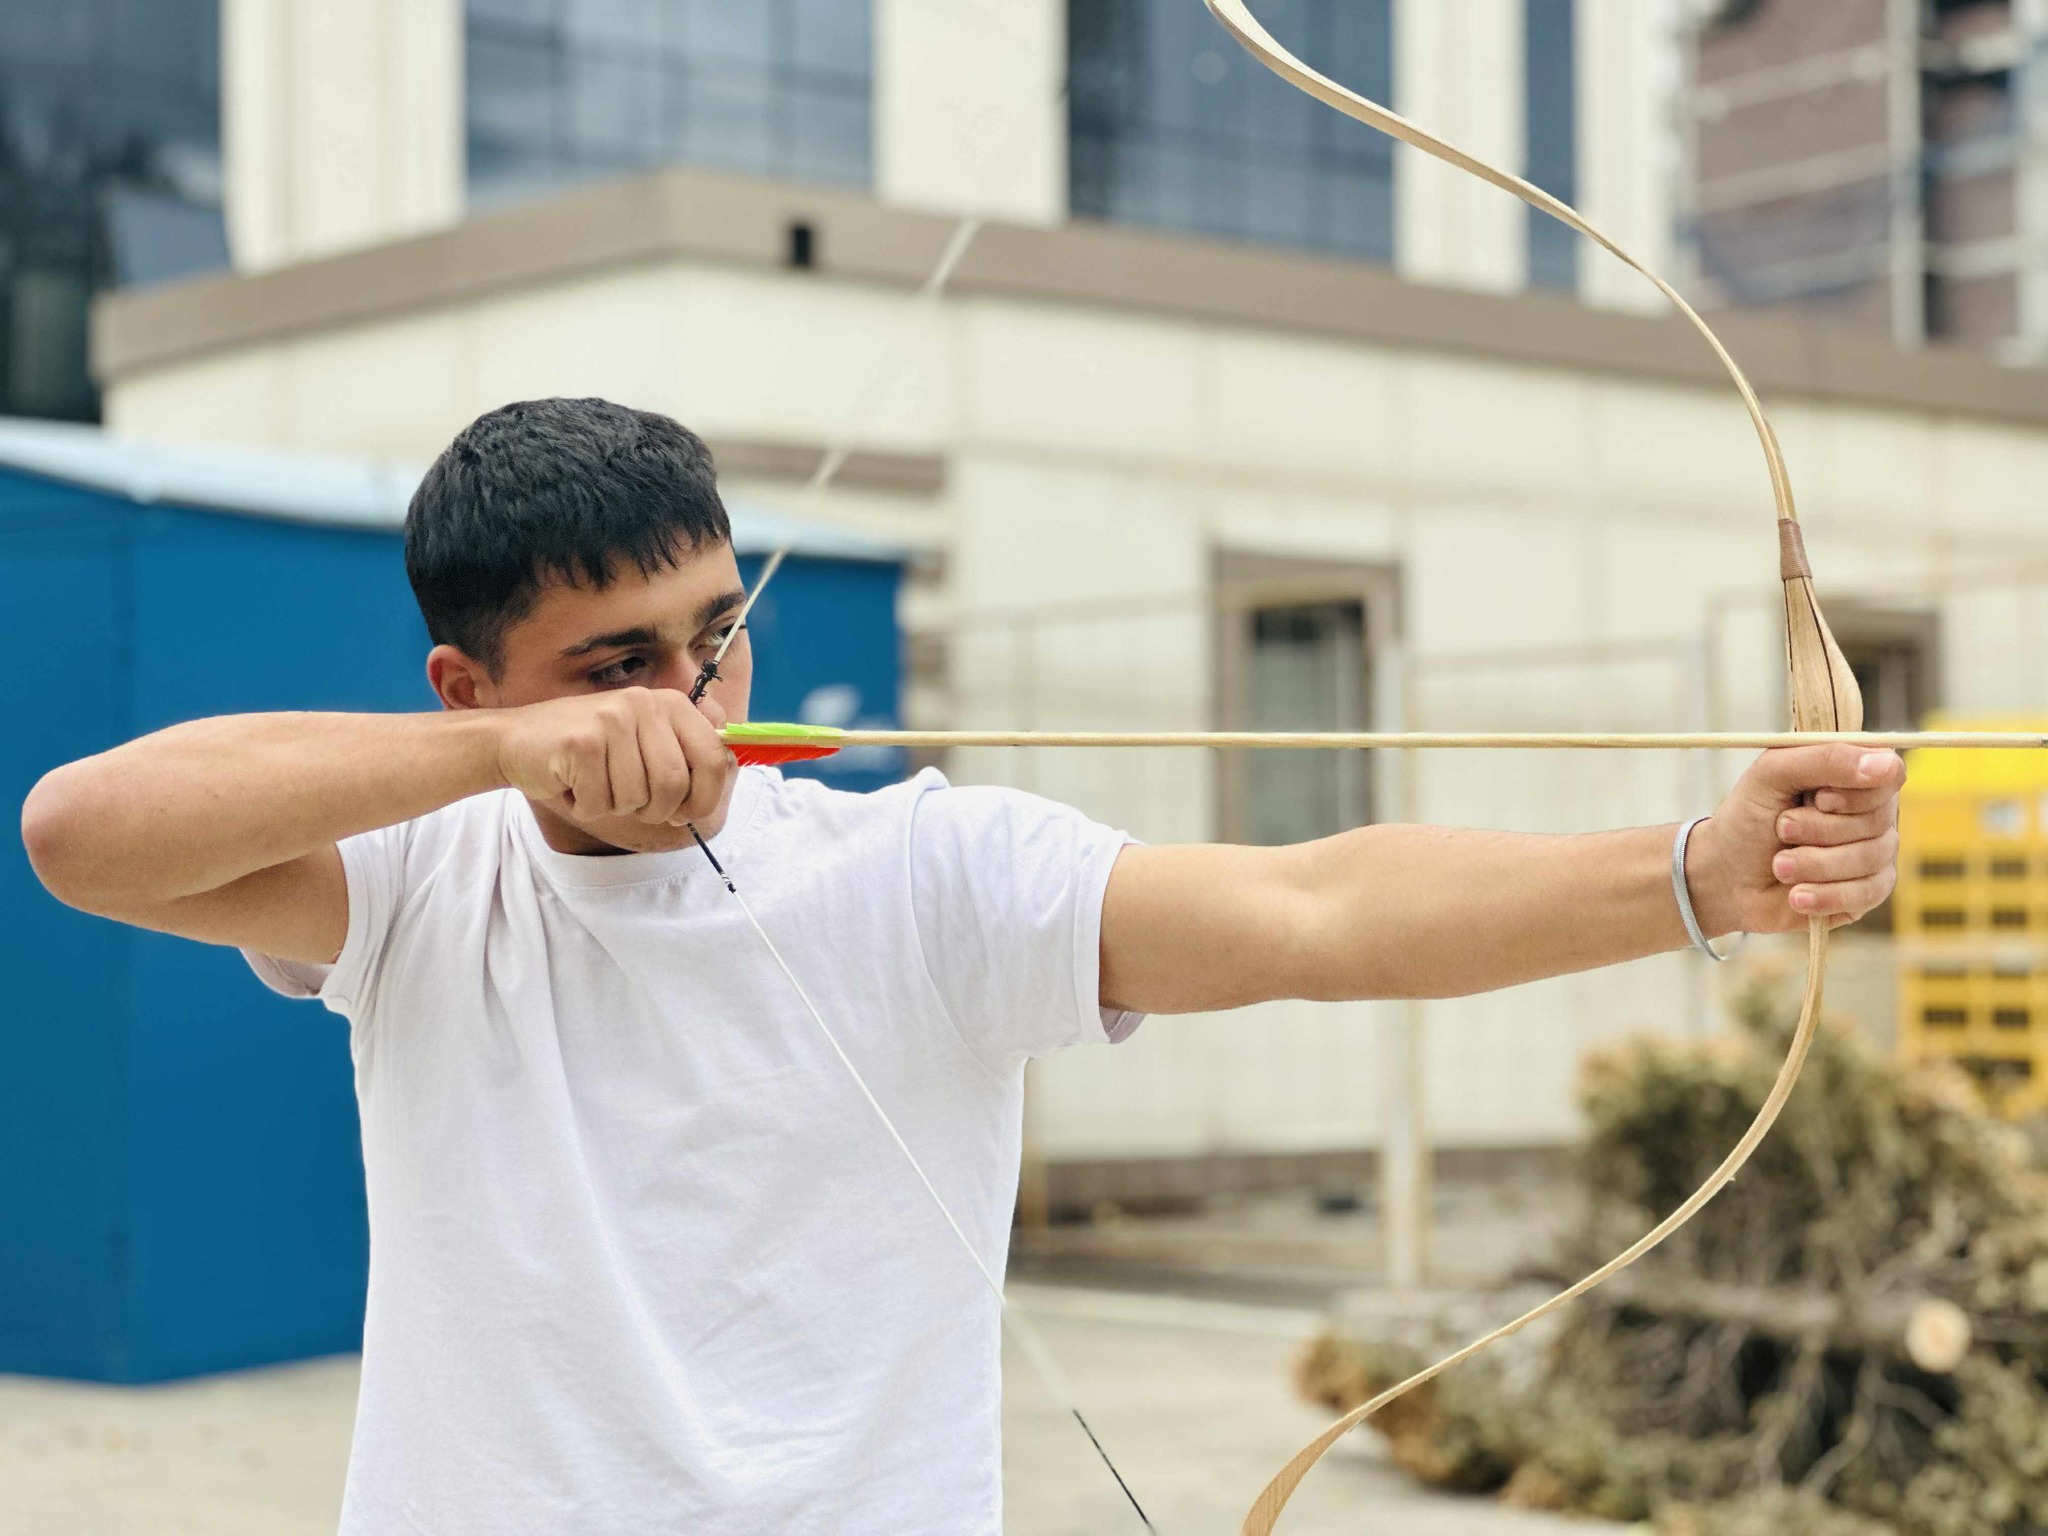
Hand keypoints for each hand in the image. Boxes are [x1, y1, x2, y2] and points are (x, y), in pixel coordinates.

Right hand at [493, 687, 732, 847]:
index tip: (685, 813)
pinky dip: (588, 807)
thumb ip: (687, 752)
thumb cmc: (588, 753)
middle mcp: (645, 703)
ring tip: (598, 785)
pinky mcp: (581, 741)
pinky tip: (574, 784)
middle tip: (631, 804)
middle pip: (676, 785)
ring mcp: (613, 718)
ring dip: (617, 807)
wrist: (516, 742)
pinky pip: (603, 802)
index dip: (705, 797)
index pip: (715, 758)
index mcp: (671, 703)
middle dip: (656, 810)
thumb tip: (734, 764)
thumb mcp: (644, 744)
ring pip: (639, 798)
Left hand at [1686, 745, 1904, 934]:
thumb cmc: (1748, 819)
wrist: (1725, 878)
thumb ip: (1825, 759)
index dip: (1856, 793)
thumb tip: (1885, 764)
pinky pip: (1868, 893)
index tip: (1820, 799)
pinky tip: (1796, 895)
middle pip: (1878, 820)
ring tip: (1778, 866)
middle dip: (1820, 830)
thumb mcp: (1772, 774)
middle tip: (1781, 830)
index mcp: (1852, 774)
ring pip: (1871, 858)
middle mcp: (1870, 810)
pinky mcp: (1867, 890)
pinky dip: (1825, 894)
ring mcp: (1873, 851)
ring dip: (1814, 864)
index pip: (1889, 774)